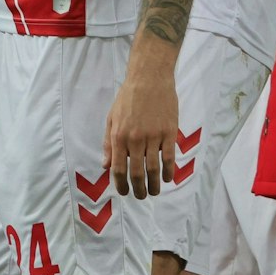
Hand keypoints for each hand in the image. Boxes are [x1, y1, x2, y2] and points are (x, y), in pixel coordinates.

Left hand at [105, 49, 178, 197]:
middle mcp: (135, 139)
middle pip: (136, 173)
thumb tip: (106, 165)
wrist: (150, 78)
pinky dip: (169, 172)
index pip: (118, 169)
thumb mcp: (111, 118)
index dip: (120, 185)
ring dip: (154, 185)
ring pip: (154, 169)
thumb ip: (108, 143)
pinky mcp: (169, 132)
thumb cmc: (128, 97)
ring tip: (154, 192)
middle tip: (142, 196)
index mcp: (119, 136)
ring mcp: (153, 136)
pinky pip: (169, 158)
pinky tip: (168, 178)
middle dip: (138, 189)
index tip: (125, 193)